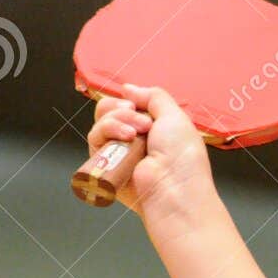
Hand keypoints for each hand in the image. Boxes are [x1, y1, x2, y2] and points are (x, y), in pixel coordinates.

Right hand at [85, 85, 210, 215]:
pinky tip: (125, 139)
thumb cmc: (182, 157)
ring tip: (135, 133)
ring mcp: (120, 153)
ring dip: (117, 120)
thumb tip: (128, 88)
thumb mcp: (175, 115)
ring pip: (101, 123)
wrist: (173, 188)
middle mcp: (136, 141)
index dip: (131, 100)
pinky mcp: (105, 165)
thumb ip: (152, 96)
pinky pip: (95, 139)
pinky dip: (107, 132)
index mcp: (155, 130)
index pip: (131, 105)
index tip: (137, 103)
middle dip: (122, 109)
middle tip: (142, 122)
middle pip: (110, 111)